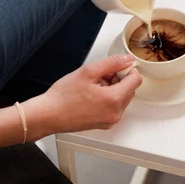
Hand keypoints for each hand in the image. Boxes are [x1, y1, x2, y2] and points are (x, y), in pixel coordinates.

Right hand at [23, 55, 141, 137]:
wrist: (48, 115)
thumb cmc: (63, 96)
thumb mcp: (88, 71)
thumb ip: (112, 63)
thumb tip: (127, 60)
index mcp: (114, 100)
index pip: (136, 80)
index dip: (128, 69)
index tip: (118, 66)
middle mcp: (115, 113)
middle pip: (129, 90)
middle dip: (119, 79)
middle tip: (100, 75)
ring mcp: (110, 120)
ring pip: (121, 98)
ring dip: (112, 89)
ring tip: (93, 85)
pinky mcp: (104, 124)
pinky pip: (113, 107)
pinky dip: (107, 98)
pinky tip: (91, 95)